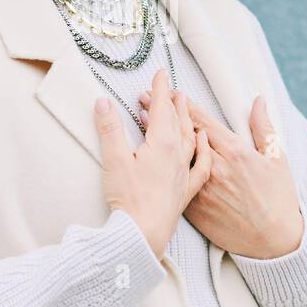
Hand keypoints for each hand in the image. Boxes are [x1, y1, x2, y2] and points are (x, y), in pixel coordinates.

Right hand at [95, 68, 212, 259]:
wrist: (144, 233)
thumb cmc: (129, 198)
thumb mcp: (114, 159)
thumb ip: (109, 128)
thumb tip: (103, 102)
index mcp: (161, 143)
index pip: (162, 108)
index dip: (159, 89)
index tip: (160, 73)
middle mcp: (177, 154)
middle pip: (177, 120)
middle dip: (172, 101)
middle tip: (169, 88)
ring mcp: (184, 172)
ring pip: (190, 138)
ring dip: (186, 120)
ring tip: (185, 108)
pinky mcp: (186, 190)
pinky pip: (201, 164)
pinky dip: (204, 149)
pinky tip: (203, 142)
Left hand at [139, 89, 302, 258]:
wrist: (272, 242)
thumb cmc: (278, 198)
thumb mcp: (276, 159)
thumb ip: (263, 127)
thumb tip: (257, 100)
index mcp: (234, 152)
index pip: (202, 120)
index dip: (182, 102)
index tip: (167, 89)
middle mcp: (215, 167)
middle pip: (182, 134)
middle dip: (161, 112)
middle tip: (142, 97)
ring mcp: (202, 189)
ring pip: (173, 156)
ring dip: (155, 136)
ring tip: (139, 119)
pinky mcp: (194, 208)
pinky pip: (173, 183)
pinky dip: (159, 165)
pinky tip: (146, 154)